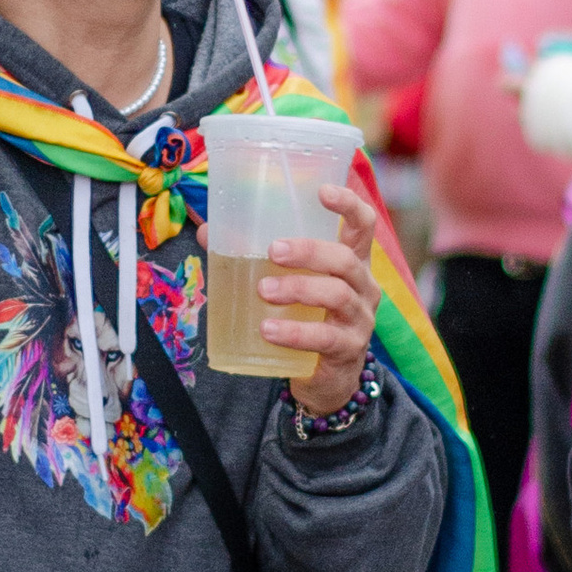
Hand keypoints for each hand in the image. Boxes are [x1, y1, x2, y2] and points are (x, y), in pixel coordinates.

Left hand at [268, 177, 380, 417]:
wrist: (326, 380)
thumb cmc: (307, 319)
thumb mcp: (292, 286)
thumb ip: (256, 259)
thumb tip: (207, 232)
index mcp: (352, 263)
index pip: (363, 225)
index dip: (348, 204)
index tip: (322, 191)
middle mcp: (364, 287)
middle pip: (345, 259)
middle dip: (309, 251)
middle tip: (273, 250)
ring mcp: (360, 320)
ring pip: (337, 295)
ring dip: (299, 288)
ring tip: (263, 290)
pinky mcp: (348, 350)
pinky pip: (325, 338)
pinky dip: (295, 332)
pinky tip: (269, 330)